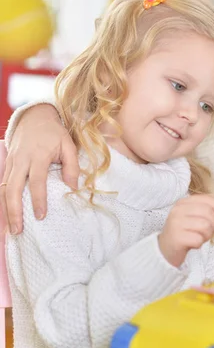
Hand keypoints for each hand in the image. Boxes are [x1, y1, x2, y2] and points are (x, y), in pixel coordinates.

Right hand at [0, 104, 78, 233]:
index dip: (38, 199)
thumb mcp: (69, 145)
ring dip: (5, 210)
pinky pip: (1, 185)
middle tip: (18, 230)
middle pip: (11, 188)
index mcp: (38, 156)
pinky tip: (5, 216)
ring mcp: (11, 162)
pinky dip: (2, 201)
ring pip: (2, 189)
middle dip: (13, 211)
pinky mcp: (7, 164)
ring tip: (9, 229)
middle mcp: (21, 160)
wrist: (34, 117)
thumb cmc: (54, 133)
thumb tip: (73, 187)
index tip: (41, 216)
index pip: (36, 181)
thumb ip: (72, 166)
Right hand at [158, 195, 213, 266]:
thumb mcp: (194, 217)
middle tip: (209, 231)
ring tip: (199, 237)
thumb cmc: (184, 232)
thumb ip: (208, 211)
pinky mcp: (177, 237)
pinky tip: (192, 243)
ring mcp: (176, 223)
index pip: (206, 199)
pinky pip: (198, 239)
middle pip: (208, 213)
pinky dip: (199, 243)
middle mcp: (178, 210)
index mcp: (183, 202)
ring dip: (207, 235)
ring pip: (205, 226)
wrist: (165, 249)